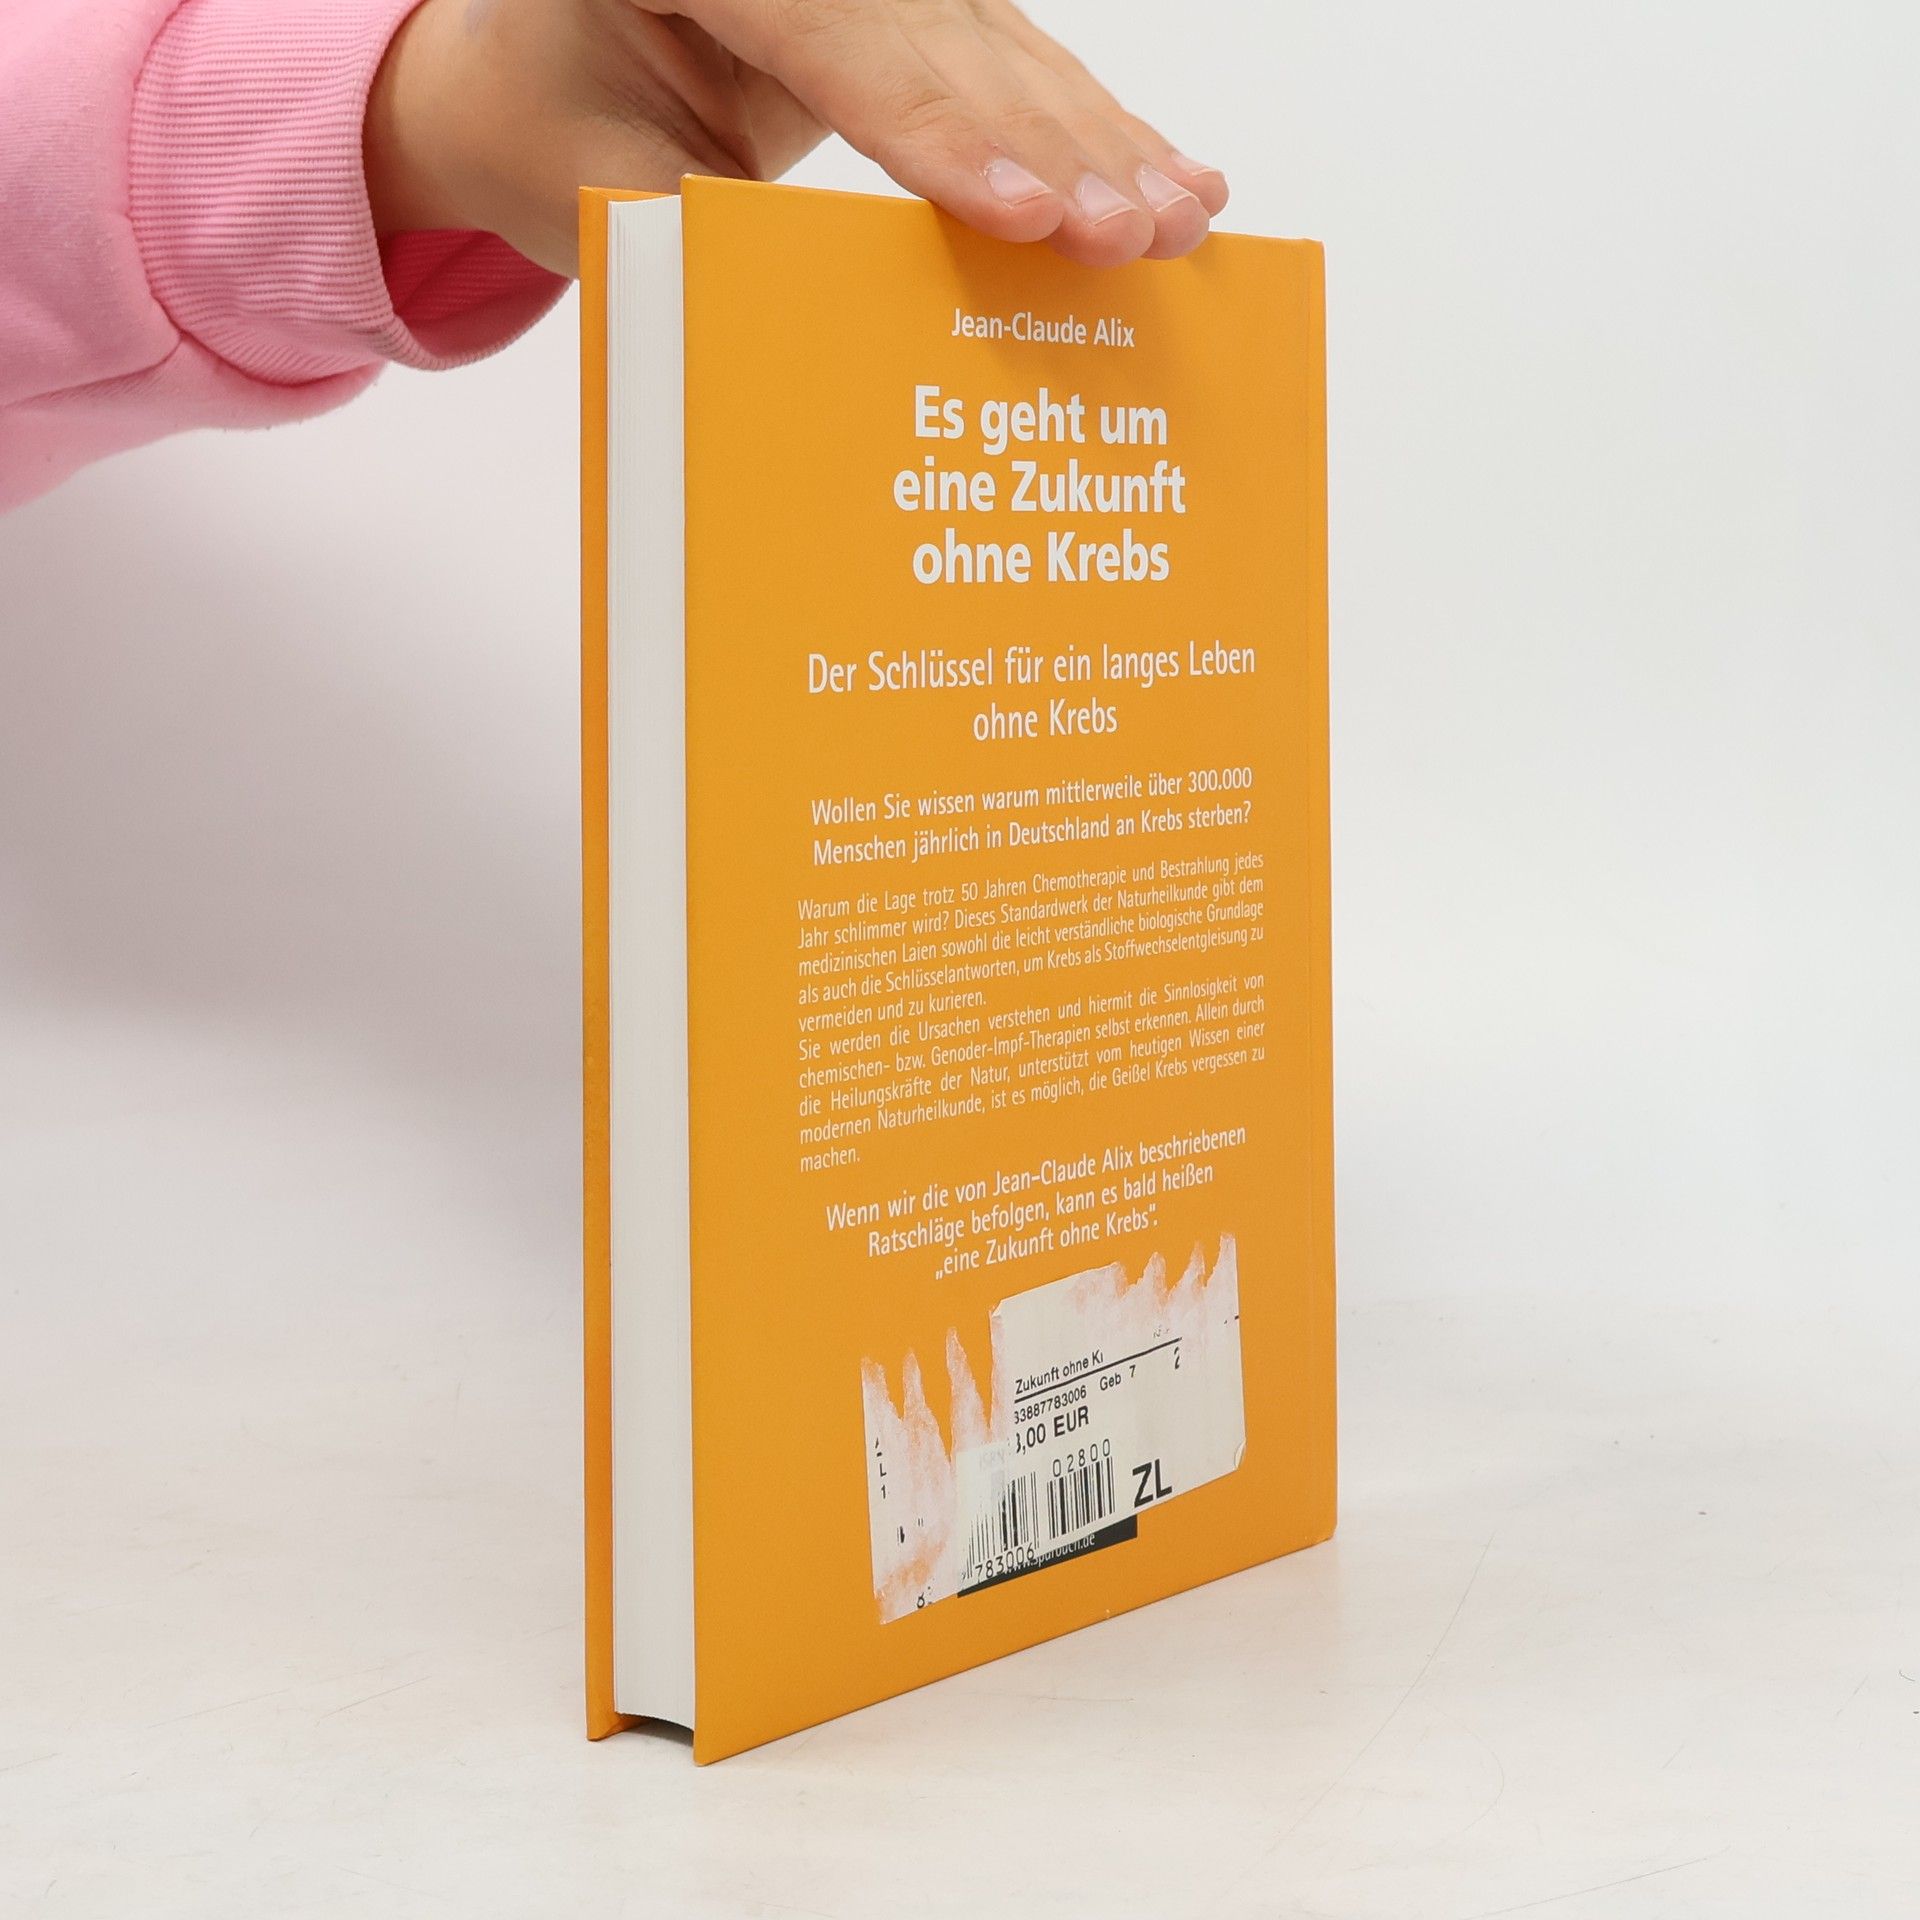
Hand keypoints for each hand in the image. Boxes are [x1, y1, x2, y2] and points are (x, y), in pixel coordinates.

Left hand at [364, 0, 1229, 276]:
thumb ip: (700, 232)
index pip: (837, 36)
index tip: (1024, 213)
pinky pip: (1012, 60)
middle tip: (1131, 237)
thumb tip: (831, 326)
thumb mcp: (590, 183)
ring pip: (999, 46)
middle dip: (1048, 147)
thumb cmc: (541, 118)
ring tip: (1177, 220)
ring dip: (1096, 141)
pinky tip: (1169, 169)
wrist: (523, 62)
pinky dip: (1088, 126)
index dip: (939, 131)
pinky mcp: (910, 5)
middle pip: (942, 38)